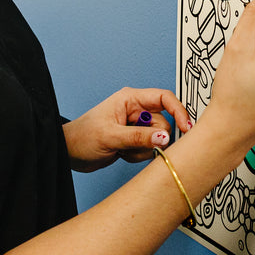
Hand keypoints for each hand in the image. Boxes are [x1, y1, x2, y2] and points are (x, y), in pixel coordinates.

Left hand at [62, 87, 191, 172]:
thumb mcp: (111, 137)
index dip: (178, 111)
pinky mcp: (134, 140)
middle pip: (163, 123)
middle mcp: (136, 110)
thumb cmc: (82, 137)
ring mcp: (135, 126)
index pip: (164, 98)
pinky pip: (148, 149)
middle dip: (152, 139)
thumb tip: (165, 137)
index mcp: (130, 99)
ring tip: (122, 150)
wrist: (68, 153)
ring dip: (143, 150)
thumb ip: (139, 137)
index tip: (185, 128)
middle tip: (133, 146)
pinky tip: (122, 154)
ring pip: (157, 139)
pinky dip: (138, 156)